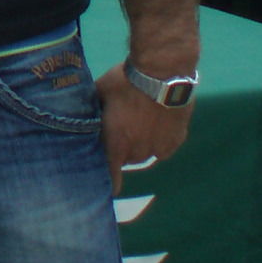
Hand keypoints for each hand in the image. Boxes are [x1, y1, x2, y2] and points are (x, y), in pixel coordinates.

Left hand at [98, 61, 191, 193]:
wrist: (162, 73)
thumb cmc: (124, 81)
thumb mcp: (99, 93)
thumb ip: (93, 111)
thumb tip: (84, 117)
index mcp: (116, 143)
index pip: (110, 175)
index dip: (108, 183)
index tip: (107, 189)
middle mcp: (138, 151)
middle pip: (126, 159)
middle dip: (121, 150)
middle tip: (119, 130)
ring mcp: (160, 147)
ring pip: (145, 154)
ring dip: (140, 145)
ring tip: (137, 124)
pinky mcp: (177, 140)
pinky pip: (163, 148)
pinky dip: (158, 141)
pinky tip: (154, 126)